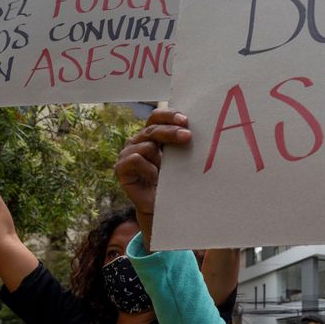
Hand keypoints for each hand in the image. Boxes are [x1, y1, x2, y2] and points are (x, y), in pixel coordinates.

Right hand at [115, 109, 190, 248]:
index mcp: (152, 134)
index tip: (186, 120)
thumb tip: (203, 128)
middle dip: (171, 132)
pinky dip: (148, 168)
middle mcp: (138, 141)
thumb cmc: (174, 181)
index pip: (157, 117)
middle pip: (153, 129)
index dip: (169, 116)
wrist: (162, 207)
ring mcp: (127, 153)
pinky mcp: (121, 168)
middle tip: (188, 137)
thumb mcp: (179, 159)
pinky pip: (136, 159)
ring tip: (166, 172)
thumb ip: (182, 143)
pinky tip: (155, 178)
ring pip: (147, 145)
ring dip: (160, 158)